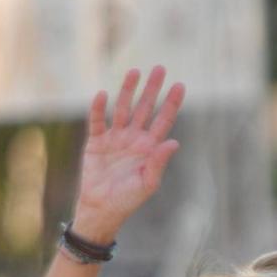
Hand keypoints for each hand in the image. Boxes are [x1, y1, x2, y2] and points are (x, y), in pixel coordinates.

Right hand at [72, 66, 185, 241]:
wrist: (101, 209)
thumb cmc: (128, 200)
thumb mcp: (147, 183)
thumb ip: (159, 162)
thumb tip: (174, 142)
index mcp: (149, 148)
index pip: (163, 120)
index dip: (172, 103)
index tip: (180, 85)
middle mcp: (134, 138)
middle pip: (145, 108)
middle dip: (152, 89)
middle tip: (160, 68)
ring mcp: (115, 138)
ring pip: (122, 108)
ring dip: (127, 90)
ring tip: (134, 72)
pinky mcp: (96, 142)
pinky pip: (97, 121)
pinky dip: (99, 108)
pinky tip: (102, 95)